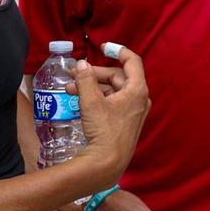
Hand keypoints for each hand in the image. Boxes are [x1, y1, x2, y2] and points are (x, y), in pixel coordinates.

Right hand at [71, 46, 149, 188]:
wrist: (108, 163)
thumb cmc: (104, 131)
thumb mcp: (91, 102)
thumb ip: (85, 80)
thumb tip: (80, 65)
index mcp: (137, 90)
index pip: (132, 61)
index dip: (118, 50)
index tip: (103, 47)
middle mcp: (139, 99)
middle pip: (117, 77)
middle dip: (94, 74)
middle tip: (73, 74)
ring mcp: (133, 112)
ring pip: (112, 91)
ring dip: (92, 87)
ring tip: (70, 89)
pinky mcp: (125, 122)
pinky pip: (112, 103)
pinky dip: (97, 99)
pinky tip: (80, 101)